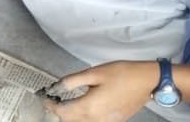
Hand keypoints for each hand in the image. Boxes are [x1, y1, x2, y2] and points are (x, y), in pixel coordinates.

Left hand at [43, 61, 159, 121]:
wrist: (147, 81)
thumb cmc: (121, 73)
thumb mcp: (94, 72)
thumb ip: (72, 81)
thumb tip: (56, 87)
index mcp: (89, 107)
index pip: (62, 112)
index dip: (49, 105)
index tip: (42, 96)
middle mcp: (95, 120)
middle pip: (69, 121)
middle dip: (57, 112)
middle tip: (50, 99)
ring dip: (69, 116)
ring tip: (63, 103)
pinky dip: (81, 118)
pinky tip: (80, 107)